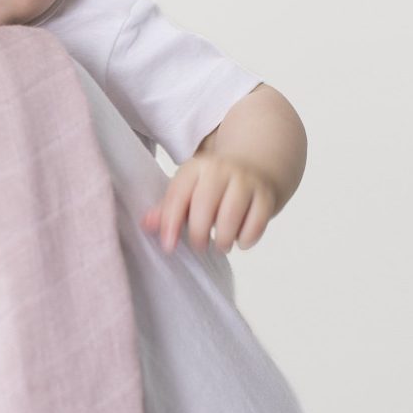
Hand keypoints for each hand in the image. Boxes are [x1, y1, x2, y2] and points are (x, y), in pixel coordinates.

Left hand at [142, 154, 277, 253]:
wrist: (256, 166)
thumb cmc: (214, 187)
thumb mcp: (189, 190)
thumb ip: (168, 209)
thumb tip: (146, 225)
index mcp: (196, 167)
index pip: (178, 195)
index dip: (170, 223)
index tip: (168, 246)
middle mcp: (222, 170)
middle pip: (204, 208)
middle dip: (199, 235)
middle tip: (199, 246)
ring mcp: (246, 181)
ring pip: (230, 219)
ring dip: (222, 240)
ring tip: (220, 244)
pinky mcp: (266, 196)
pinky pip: (254, 226)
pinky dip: (245, 240)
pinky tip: (240, 238)